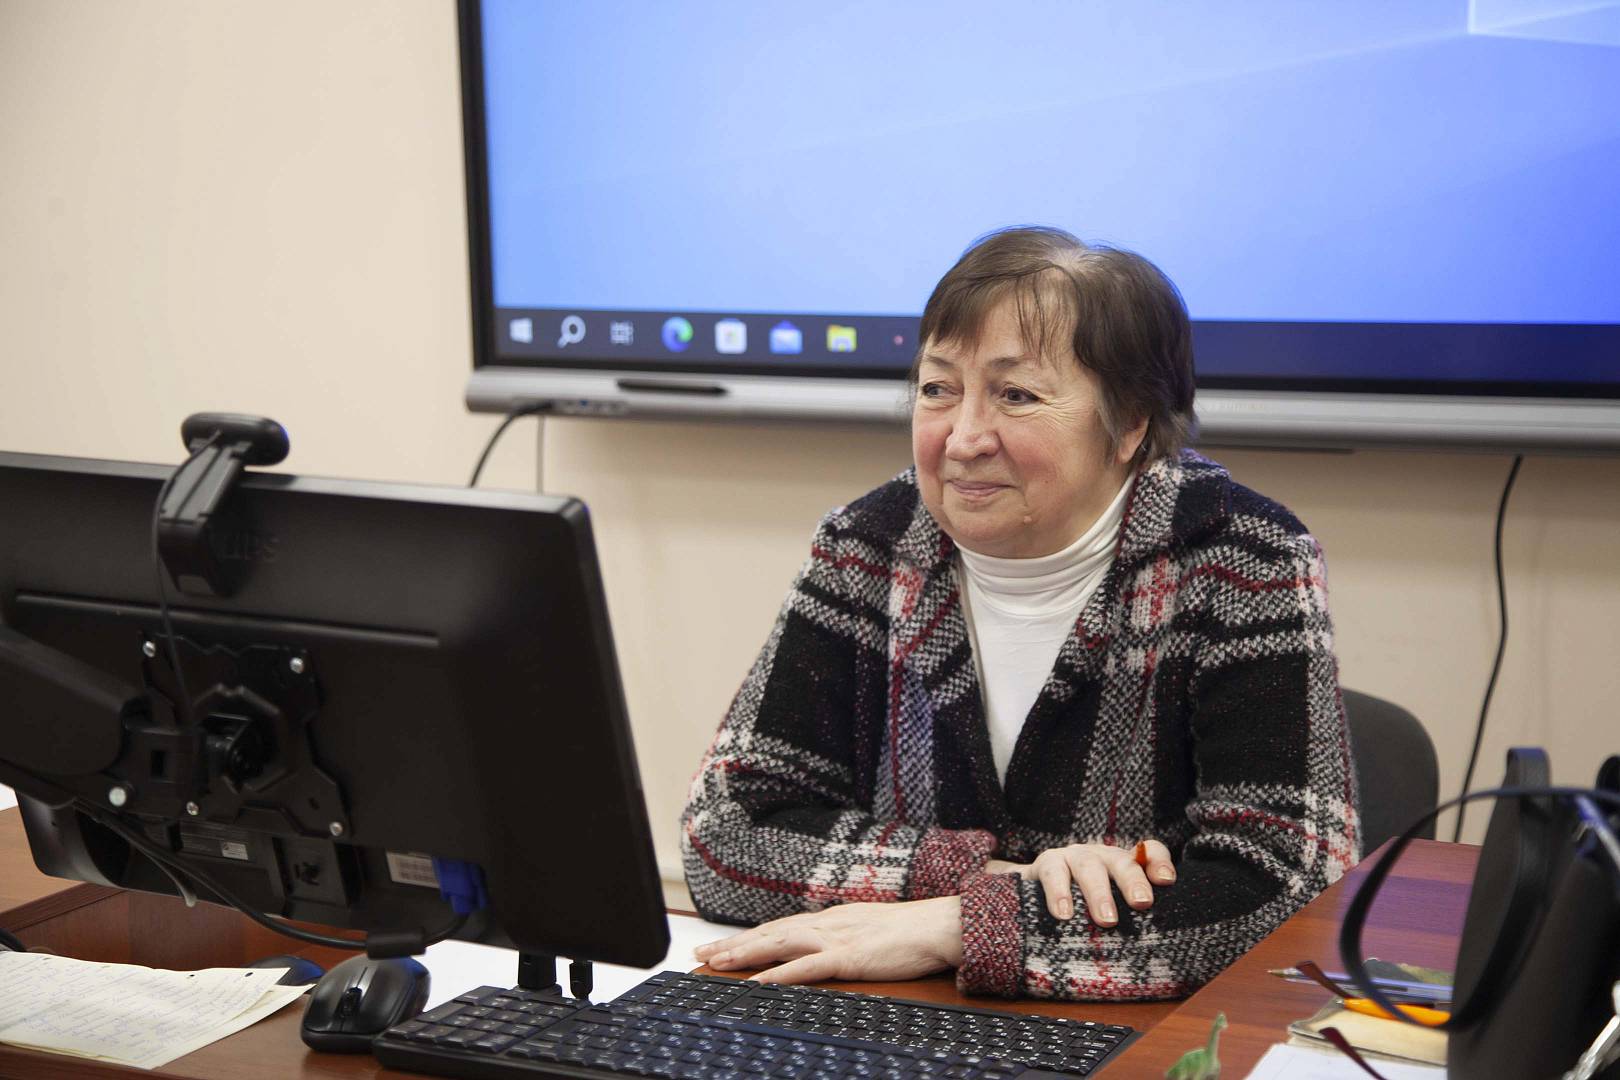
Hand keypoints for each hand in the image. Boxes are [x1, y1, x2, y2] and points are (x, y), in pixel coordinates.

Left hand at [692, 897, 962, 983]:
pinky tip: (760, 983)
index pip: (780, 926)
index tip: (722, 944)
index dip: (749, 935)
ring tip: (718, 963)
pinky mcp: (849, 957)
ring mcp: (836, 939)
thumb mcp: (869, 929)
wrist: (939, 925)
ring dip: (746, 954)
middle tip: (701, 952)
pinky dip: (780, 974)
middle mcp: (827, 923)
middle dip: (734, 943)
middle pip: (770, 932)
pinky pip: (807, 967)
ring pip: (779, 944)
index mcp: (832, 918)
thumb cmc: (910, 932)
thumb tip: (825, 947)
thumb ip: (844, 937)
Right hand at [982, 840, 1174, 925]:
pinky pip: (1053, 874)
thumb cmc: (1084, 911)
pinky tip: (1063, 914)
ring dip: (1099, 892)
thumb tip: (1160, 952)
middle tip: (1142, 903)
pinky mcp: (1046, 864)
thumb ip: (1133, 920)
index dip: (1158, 862)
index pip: (1148, 852)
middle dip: (1132, 880)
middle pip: (1121, 861)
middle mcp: (1101, 856)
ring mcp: (1073, 857)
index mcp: (1124, 865)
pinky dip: (1058, 893)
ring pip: (1088, 867)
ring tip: (1107, 920)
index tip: (1166, 881)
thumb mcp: (1112, 911)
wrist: (1034, 895)